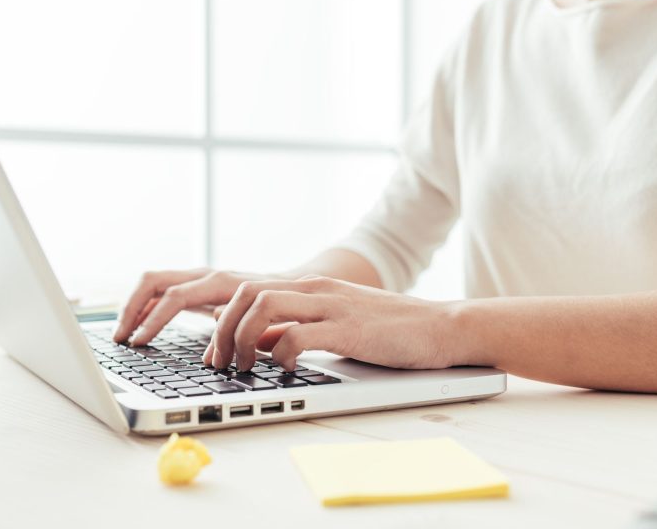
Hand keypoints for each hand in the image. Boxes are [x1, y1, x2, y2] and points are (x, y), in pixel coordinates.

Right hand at [113, 269, 270, 344]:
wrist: (289, 285)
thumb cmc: (277, 305)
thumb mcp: (260, 319)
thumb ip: (235, 330)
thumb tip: (212, 353)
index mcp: (220, 283)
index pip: (175, 296)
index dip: (154, 320)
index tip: (139, 342)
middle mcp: (204, 275)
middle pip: (153, 281)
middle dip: (131, 308)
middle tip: (119, 337)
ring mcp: (197, 278)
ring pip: (152, 283)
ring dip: (133, 307)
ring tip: (121, 334)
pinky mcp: (194, 285)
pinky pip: (161, 291)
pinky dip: (146, 307)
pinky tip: (138, 327)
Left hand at [208, 276, 455, 371]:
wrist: (442, 327)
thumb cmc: (390, 331)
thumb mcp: (332, 324)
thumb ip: (293, 328)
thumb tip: (255, 341)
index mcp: (309, 287)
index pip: (246, 290)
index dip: (220, 322)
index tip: (214, 354)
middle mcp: (315, 289)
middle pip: (245, 294)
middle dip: (222, 330)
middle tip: (220, 364)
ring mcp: (331, 306)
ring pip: (263, 305)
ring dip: (242, 338)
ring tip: (245, 367)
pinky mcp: (348, 329)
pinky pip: (298, 335)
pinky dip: (281, 354)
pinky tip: (287, 370)